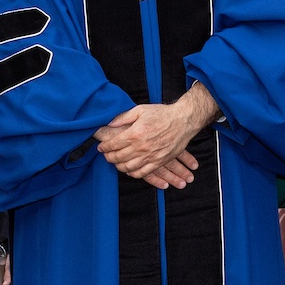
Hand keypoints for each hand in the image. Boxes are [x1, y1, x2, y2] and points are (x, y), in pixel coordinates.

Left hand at [95, 83, 217, 184]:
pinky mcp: (159, 161)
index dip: (104, 147)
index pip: (113, 144)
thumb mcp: (140, 110)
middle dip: (108, 157)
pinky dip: (133, 174)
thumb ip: (123, 117)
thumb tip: (109, 123)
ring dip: (118, 166)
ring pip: (128, 167)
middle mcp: (141, 147)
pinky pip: (143, 173)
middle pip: (118, 157)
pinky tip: (129, 170)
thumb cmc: (162, 114)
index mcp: (135, 133)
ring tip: (115, 162)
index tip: (100, 147)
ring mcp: (151, 156)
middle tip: (105, 155)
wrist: (183, 120)